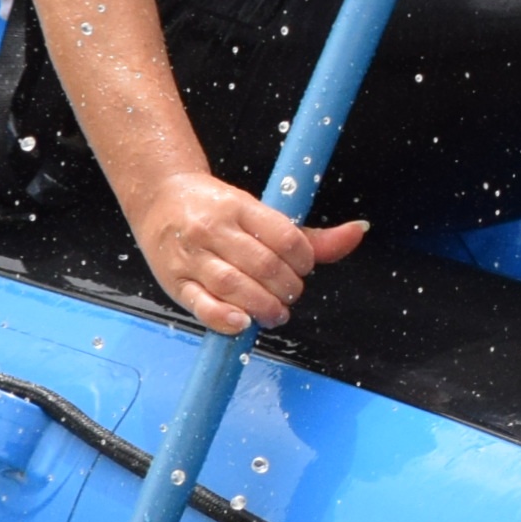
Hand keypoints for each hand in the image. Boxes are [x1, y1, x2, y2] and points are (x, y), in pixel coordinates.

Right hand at [130, 169, 367, 334]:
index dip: (304, 260)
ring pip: (235, 286)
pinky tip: (243, 323)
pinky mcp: (174, 282)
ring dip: (265, 306)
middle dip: (288, 288)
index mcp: (240, 207)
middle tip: (291, 294)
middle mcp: (214, 230)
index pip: (285, 237)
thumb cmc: (218, 209)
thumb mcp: (261, 212)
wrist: (160, 197)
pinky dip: (224, 318)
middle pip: (264, 266)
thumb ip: (309, 234)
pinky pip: (201, 304)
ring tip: (276, 313)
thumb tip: (360, 231)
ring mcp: (192, 256)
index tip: (304, 268)